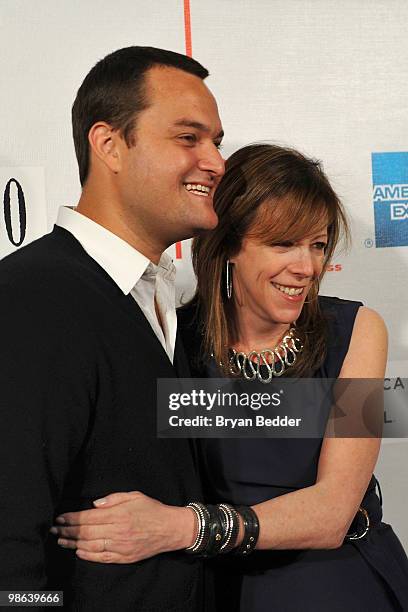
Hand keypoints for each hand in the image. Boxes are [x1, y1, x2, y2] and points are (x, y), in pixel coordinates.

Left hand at [50, 491, 195, 563]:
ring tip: (61, 541)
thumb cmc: (152, 509)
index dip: (72, 518)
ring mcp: (120, 546)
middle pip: (86, 532)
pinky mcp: (124, 557)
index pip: (88, 517)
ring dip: (73, 544)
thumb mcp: (134, 496)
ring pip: (91, 546)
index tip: (60, 518)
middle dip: (67, 531)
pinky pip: (102, 557)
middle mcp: (117, 531)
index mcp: (119, 514)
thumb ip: (113, 498)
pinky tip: (79, 551)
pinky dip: (88, 555)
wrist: (170, 529)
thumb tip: (94, 504)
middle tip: (54, 530)